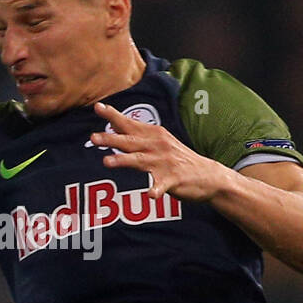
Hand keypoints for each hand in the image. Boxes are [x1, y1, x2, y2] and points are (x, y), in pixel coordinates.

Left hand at [92, 101, 230, 201]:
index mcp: (153, 135)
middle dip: (111, 139)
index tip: (98, 107)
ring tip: (107, 162)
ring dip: (123, 161)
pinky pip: (161, 185)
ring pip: (139, 160)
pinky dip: (155, 190)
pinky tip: (149, 195)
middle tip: (93, 138)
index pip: (129, 123)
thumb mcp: (158, 141)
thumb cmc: (178, 158)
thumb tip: (111, 125)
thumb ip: (136, 135)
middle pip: (129, 141)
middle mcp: (157, 146)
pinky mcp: (173, 180)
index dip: (113, 115)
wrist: (209, 176)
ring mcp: (165, 163)